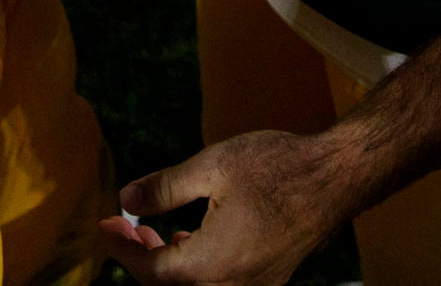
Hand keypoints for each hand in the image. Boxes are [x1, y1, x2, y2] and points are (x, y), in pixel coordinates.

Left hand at [101, 129, 347, 285]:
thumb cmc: (278, 168)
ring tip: (155, 236)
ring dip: (169, 268)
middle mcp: (232, 285)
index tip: (105, 228)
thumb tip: (127, 198)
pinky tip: (193, 240)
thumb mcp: (212, 166)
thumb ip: (165, 188)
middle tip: (125, 231)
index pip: (150, 272)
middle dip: (142, 262)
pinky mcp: (269, 280)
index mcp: (211, 263)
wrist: (336, 178)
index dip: (121, 250)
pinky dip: (197, 271)